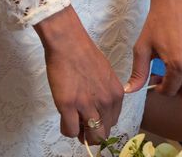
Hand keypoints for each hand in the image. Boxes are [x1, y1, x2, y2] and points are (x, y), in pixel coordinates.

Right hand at [34, 6, 123, 144]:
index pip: (113, 122)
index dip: (101, 123)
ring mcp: (87, 105)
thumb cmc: (86, 56)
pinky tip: (65, 117)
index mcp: (116, 94)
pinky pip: (70, 131)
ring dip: (81, 134)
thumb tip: (99, 111)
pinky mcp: (68, 105)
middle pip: (103, 133)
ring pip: (89, 137)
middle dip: (92, 134)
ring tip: (73, 121)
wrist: (70, 44)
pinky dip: (67, 129)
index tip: (92, 119)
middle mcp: (105, 102)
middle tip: (82, 125)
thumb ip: (106, 94)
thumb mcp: (106, 76)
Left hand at [125, 0, 181, 100]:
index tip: (158, 79)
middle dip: (180, 91)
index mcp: (177, 63)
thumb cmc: (157, 21)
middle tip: (172, 79)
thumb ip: (138, 72)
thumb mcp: (142, 47)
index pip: (171, 91)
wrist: (174, 0)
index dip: (161, 89)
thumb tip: (130, 91)